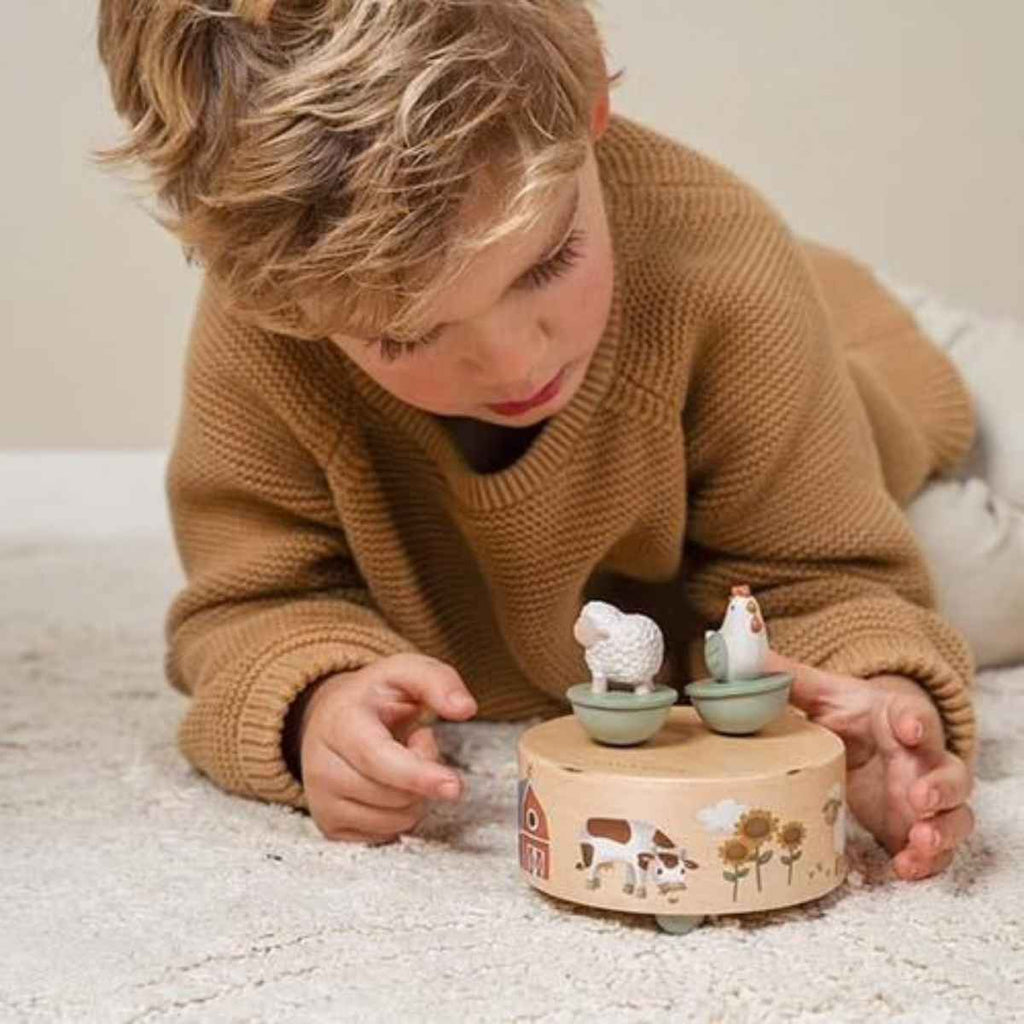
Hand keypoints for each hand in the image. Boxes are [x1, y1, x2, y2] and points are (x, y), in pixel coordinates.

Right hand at [294, 653, 476, 843]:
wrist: (332, 718)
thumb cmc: (375, 697)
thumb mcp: (406, 672)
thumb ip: (439, 682)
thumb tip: (465, 708)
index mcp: (340, 723)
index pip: (380, 759)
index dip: (419, 775)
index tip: (454, 787)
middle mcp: (321, 766)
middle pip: (395, 795)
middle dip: (423, 773)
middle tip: (413, 741)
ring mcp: (321, 800)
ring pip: (395, 819)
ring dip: (413, 794)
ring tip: (397, 761)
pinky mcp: (329, 827)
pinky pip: (386, 835)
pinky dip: (399, 813)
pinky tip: (386, 785)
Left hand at [764, 650, 974, 880]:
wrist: (870, 745)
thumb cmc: (851, 717)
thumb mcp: (824, 697)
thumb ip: (792, 679)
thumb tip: (750, 657)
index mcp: (901, 722)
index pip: (917, 717)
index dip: (915, 721)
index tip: (907, 728)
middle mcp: (925, 762)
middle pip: (951, 773)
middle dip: (941, 786)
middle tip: (919, 797)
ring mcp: (928, 800)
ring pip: (956, 816)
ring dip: (943, 829)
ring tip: (921, 838)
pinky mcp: (920, 830)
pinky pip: (938, 851)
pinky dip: (928, 861)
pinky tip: (906, 866)